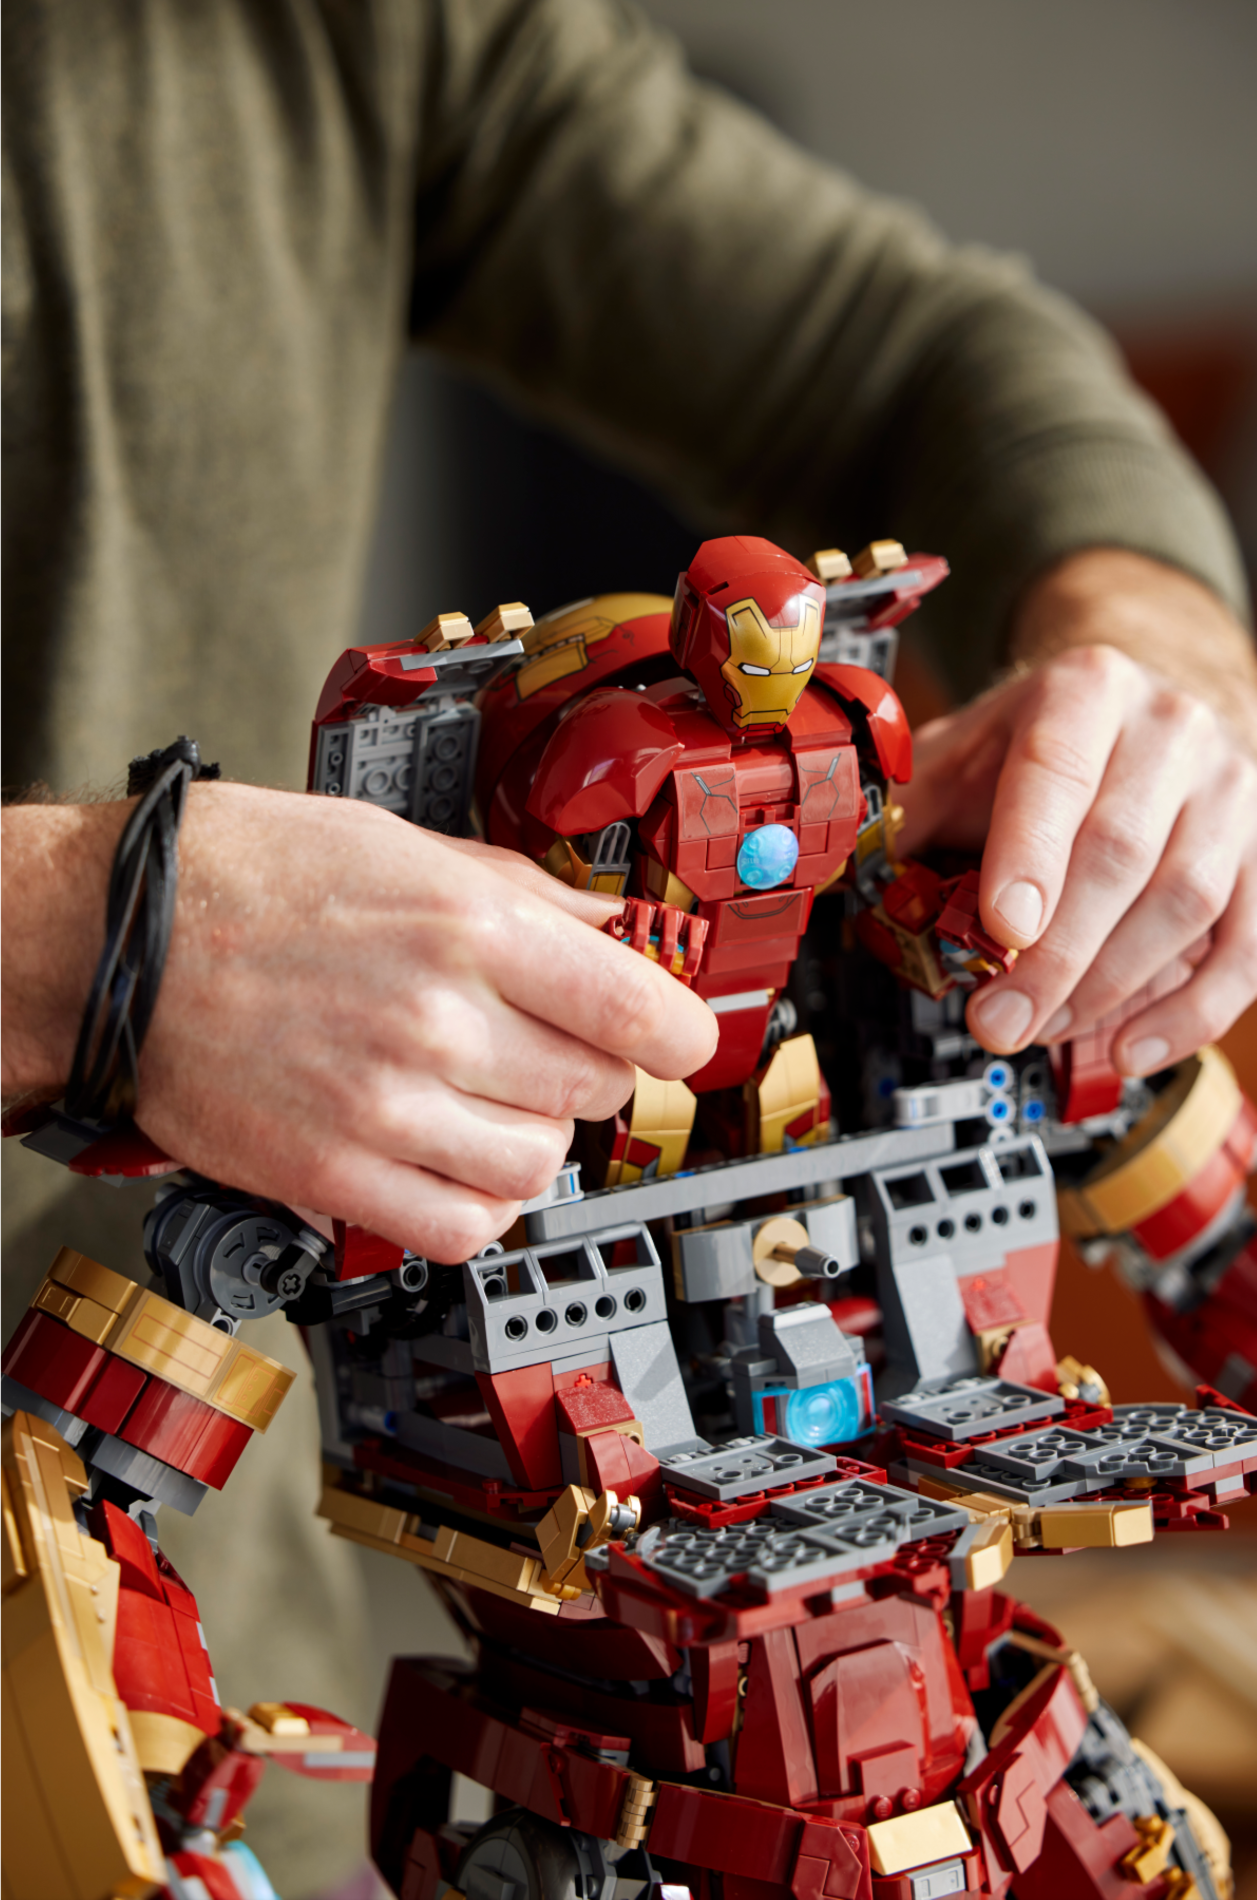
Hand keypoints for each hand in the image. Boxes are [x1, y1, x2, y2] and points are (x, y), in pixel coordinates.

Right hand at [2, 786, 717, 1259]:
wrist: (119, 943)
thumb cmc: (248, 878)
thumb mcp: (402, 845)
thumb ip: (522, 895)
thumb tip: (615, 928)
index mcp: (467, 927)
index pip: (641, 1011)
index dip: (680, 1031)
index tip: (675, 1036)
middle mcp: (437, 1021)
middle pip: (597, 1090)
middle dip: (589, 1070)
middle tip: (549, 1048)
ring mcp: (385, 1108)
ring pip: (539, 1165)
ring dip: (532, 1137)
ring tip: (489, 1101)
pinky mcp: (333, 1176)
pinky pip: (461, 1228)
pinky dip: (479, 1206)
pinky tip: (456, 1163)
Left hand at [897, 550, 1256, 1073]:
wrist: (1143, 718)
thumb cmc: (1043, 749)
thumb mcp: (962, 755)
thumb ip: (908, 809)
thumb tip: (834, 875)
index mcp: (1086, 689)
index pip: (1058, 772)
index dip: (1030, 857)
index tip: (1004, 930)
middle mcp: (1172, 729)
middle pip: (1122, 851)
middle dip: (1056, 954)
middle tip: (1000, 1020)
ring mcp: (1233, 789)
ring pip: (1187, 902)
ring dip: (1110, 986)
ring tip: (1043, 1030)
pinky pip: (1247, 946)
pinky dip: (1192, 1012)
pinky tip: (1129, 1048)